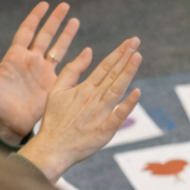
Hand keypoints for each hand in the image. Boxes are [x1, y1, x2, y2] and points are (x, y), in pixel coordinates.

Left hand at [0, 2, 79, 143]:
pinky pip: (66, 69)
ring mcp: (43, 73)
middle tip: (65, 6)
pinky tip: (86, 51)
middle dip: (55, 20)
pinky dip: (76, 60)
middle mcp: (31, 62)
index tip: (44, 5)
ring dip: (66, 35)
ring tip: (75, 21)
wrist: (7, 124)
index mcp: (15, 57)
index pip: (27, 31)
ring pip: (58, 48)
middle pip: (45, 35)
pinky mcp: (52, 85)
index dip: (35, 18)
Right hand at [18, 38, 142, 179]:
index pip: (104, 67)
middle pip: (113, 74)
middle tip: (137, 42)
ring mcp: (100, 114)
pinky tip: (137, 92)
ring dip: (128, 72)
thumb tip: (88, 51)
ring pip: (117, 89)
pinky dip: (128, 104)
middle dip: (126, 57)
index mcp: (83, 89)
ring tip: (137, 56)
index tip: (130, 43)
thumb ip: (72, 70)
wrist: (52, 148)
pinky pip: (119, 116)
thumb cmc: (54, 120)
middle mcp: (93, 99)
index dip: (118, 53)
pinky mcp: (105, 130)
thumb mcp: (56, 90)